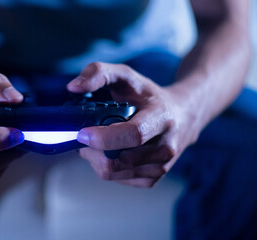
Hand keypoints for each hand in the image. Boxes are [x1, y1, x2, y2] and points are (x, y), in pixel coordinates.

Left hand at [67, 62, 198, 187]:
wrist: (183, 116)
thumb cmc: (148, 95)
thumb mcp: (125, 75)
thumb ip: (98, 73)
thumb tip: (73, 87)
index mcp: (161, 118)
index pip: (133, 135)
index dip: (104, 138)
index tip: (82, 133)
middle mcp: (165, 147)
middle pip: (116, 161)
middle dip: (92, 148)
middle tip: (85, 133)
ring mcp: (160, 167)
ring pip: (111, 172)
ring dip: (95, 157)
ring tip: (97, 140)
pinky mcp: (152, 180)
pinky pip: (115, 178)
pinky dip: (104, 165)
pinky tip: (109, 151)